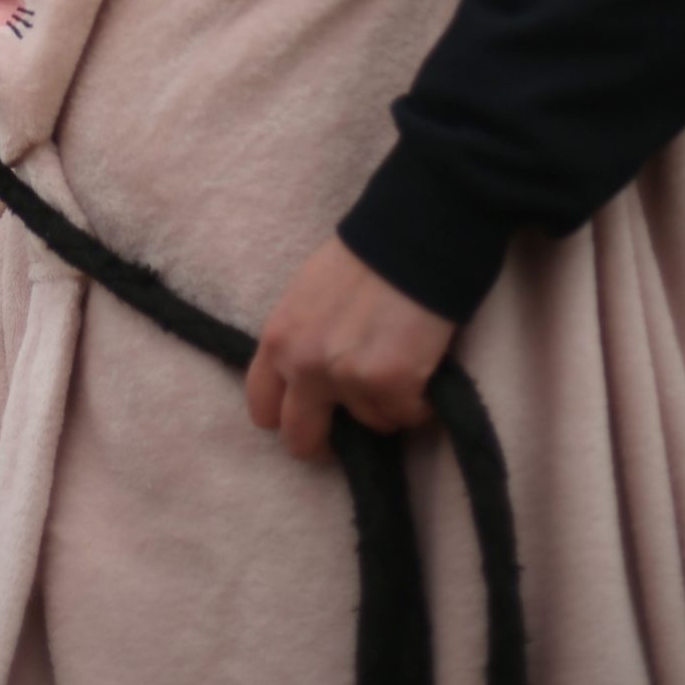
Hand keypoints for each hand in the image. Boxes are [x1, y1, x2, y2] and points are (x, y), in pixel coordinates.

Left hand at [245, 236, 455, 460]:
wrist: (408, 240)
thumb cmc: (361, 260)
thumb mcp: (305, 298)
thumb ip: (299, 341)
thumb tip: (308, 383)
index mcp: (277, 340)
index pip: (261, 407)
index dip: (285, 419)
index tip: (309, 417)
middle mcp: (304, 366)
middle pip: (301, 440)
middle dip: (325, 444)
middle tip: (351, 430)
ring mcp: (347, 379)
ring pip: (369, 424)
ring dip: (385, 405)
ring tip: (398, 364)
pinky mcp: (393, 385)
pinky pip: (408, 415)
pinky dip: (419, 401)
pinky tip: (423, 366)